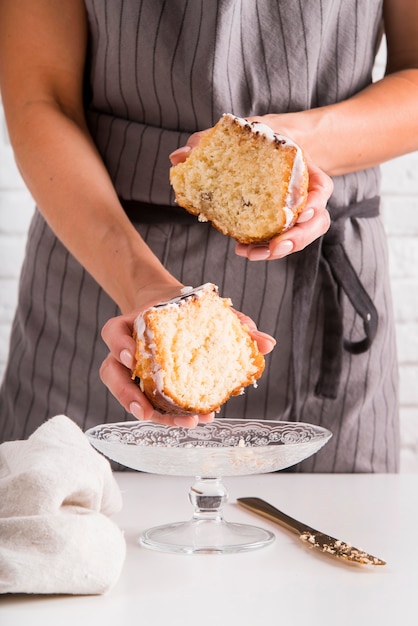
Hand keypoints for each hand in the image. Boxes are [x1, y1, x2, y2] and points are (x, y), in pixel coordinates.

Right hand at [100, 298, 275, 427]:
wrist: (172, 308)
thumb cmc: (185, 310)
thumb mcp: (210, 311)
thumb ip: (236, 323)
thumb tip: (267, 343)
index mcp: (135, 324)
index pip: (113, 333)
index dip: (119, 345)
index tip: (132, 356)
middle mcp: (128, 348)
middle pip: (112, 373)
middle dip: (127, 395)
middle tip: (146, 411)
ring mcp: (133, 369)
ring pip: (124, 393)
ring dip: (147, 411)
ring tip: (177, 423)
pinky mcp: (145, 385)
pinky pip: (147, 401)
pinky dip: (167, 413)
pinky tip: (193, 418)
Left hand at [170, 132, 332, 262]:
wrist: (271, 146)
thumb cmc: (261, 138)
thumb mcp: (242, 130)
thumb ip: (210, 139)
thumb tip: (178, 156)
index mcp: (305, 169)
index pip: (322, 188)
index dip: (315, 201)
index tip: (304, 210)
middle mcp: (305, 193)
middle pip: (315, 221)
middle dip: (297, 238)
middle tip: (275, 247)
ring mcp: (295, 212)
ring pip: (300, 237)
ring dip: (280, 250)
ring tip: (254, 254)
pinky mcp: (281, 224)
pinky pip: (281, 241)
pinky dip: (265, 249)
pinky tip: (245, 250)